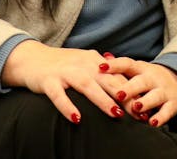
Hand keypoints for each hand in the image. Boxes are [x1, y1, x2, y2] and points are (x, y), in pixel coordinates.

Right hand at [1, 41, 129, 123]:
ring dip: (102, 100)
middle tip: (138, 112)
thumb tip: (124, 86)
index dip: (132, 90)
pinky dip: (68, 106)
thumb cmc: (61, 65)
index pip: (117, 76)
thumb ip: (102, 73)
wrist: (30, 58)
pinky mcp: (49, 81)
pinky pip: (59, 95)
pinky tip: (76, 119)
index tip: (145, 105)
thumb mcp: (84, 64)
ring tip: (115, 114)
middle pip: (107, 80)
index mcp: (93, 60)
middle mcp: (82, 64)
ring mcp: (65, 72)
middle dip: (124, 96)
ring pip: (87, 85)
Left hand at [100, 57, 176, 126]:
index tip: (101, 68)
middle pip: (141, 82)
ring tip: (136, 107)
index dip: (114, 65)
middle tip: (119, 94)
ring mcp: (163, 91)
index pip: (127, 64)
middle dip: (130, 88)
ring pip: (155, 96)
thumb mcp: (137, 69)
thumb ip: (120, 66)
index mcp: (141, 69)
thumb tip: (103, 58)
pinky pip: (167, 111)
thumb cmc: (149, 77)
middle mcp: (152, 79)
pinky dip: (160, 118)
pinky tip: (152, 123)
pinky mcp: (172, 104)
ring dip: (145, 102)